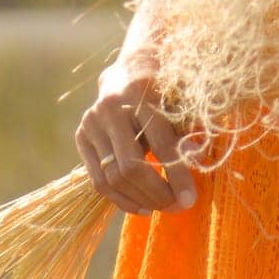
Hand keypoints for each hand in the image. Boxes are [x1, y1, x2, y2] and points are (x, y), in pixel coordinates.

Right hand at [75, 60, 204, 216]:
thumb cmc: (162, 89)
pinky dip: (121, 200)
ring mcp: (91, 122)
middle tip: (176, 207)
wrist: (128, 70)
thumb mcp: (179, 101)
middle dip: (156, 193)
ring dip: (140, 200)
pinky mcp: (81, 136)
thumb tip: (198, 159)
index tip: (190, 199)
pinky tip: (142, 207)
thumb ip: (186, 129)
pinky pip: (98, 181)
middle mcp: (110, 108)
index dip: (176, 174)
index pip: (159, 142)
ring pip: (112, 178)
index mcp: (140, 93)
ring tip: (162, 208)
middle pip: (130, 166)